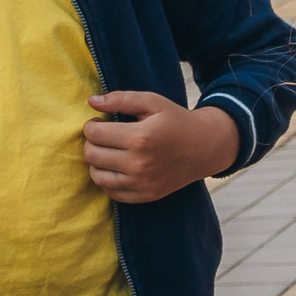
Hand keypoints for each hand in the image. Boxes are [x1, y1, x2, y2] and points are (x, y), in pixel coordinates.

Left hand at [82, 93, 239, 201]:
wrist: (204, 148)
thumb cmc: (175, 121)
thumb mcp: (152, 102)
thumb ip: (121, 99)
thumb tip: (91, 101)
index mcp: (140, 138)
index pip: (94, 134)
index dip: (92, 125)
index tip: (100, 123)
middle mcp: (139, 164)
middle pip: (92, 155)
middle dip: (92, 143)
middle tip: (104, 136)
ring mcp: (141, 183)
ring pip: (96, 176)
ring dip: (97, 162)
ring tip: (110, 151)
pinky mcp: (144, 196)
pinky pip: (110, 192)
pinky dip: (107, 179)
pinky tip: (117, 167)